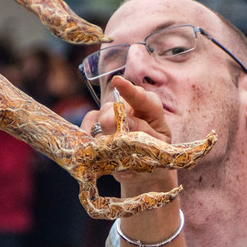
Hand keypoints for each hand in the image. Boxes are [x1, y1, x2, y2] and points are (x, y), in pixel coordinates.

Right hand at [80, 76, 177, 192]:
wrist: (144, 165)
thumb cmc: (155, 151)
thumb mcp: (157, 144)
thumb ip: (143, 131)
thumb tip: (122, 120)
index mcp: (150, 107)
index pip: (140, 96)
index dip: (128, 89)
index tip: (117, 82)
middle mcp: (129, 105)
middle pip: (114, 107)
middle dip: (111, 122)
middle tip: (112, 137)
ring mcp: (111, 111)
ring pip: (100, 117)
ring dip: (104, 136)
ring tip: (114, 152)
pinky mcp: (96, 120)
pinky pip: (88, 125)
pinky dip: (92, 139)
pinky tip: (102, 151)